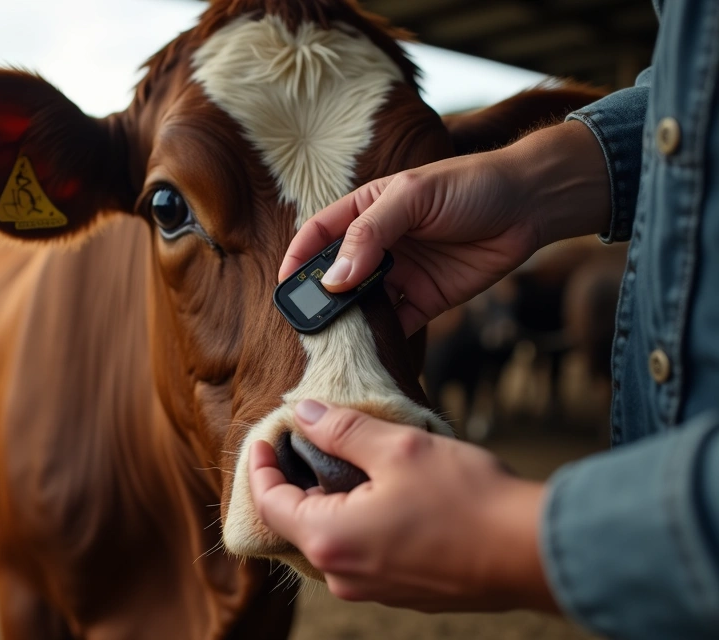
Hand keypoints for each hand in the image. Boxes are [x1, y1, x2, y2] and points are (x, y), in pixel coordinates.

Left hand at [248, 400, 556, 612]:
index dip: (260, 466)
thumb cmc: (469, 501)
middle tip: (307, 441)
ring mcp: (372, 589)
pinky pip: (361, 553)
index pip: (269, 502)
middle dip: (297, 480)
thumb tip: (301, 413)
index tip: (265, 438)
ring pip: (331, 538)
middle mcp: (342, 575)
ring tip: (349, 461)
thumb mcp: (397, 448)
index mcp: (330, 540)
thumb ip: (340, 429)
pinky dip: (358, 522)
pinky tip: (382, 493)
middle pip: (296, 522)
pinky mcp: (400, 592)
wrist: (533, 554)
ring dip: (330, 501)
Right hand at [278, 120, 610, 334]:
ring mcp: (400, 274)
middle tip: (308, 321)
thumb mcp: (414, 197)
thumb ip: (371, 233)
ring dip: (348, 321)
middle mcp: (378, 244)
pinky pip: (395, 324)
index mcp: (366, 210)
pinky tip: (369, 351)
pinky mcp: (425, 300)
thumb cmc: (471, 185)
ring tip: (335, 341)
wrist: (531, 204)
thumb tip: (335, 277)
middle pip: (335, 275)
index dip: (299, 257)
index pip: (318, 234)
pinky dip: (381, 340)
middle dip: (319, 297)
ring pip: (361, 303)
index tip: (285, 284)